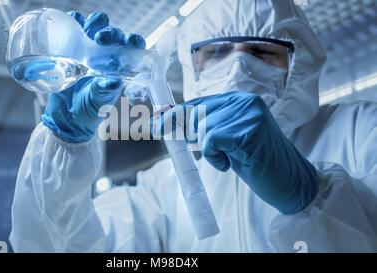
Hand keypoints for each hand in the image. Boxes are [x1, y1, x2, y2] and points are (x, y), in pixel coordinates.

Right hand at [42, 11, 145, 142]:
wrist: (67, 117)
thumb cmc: (90, 109)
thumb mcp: (100, 101)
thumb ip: (105, 90)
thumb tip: (114, 80)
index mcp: (119, 65)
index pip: (130, 47)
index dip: (133, 40)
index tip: (131, 42)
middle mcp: (105, 53)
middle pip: (112, 33)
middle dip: (110, 32)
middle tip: (101, 39)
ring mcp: (87, 48)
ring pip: (93, 25)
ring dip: (93, 23)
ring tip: (88, 33)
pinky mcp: (69, 46)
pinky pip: (72, 27)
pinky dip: (73, 20)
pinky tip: (72, 24)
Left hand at [154, 91, 318, 214]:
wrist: (289, 181)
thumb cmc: (256, 161)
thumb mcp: (227, 139)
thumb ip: (205, 127)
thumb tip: (166, 122)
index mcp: (239, 99)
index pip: (198, 102)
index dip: (174, 114)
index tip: (155, 124)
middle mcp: (244, 101)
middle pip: (196, 114)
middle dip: (191, 135)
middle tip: (212, 152)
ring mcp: (248, 114)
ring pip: (202, 129)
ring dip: (209, 151)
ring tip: (230, 159)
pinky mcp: (248, 132)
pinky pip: (210, 142)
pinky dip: (215, 157)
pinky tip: (231, 163)